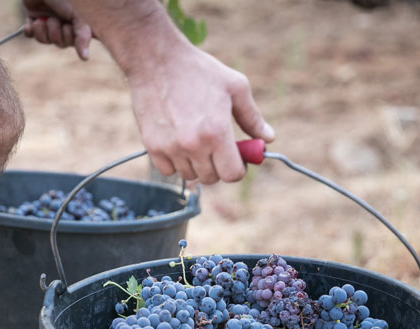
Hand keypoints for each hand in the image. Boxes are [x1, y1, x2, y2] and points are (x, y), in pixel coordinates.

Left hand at [22, 0, 92, 60]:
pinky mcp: (33, 20)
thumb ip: (82, 35)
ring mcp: (48, 23)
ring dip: (42, 31)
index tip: (68, 26)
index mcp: (75, 23)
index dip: (69, 38)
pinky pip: (31, 35)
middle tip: (53, 19)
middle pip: (60, 44)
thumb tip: (85, 58)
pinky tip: (32, 22)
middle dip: (55, 33)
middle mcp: (63, 24)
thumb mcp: (76, 16)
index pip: (74, 43)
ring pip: (45, 41)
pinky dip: (30, 30)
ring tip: (42, 19)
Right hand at [128, 46, 274, 183]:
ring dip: (196, 164)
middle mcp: (193, 145)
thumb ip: (252, 118)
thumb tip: (268, 138)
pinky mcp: (151, 145)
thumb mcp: (235, 87)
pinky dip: (174, 162)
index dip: (238, 169)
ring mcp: (170, 147)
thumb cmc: (199, 70)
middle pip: (211, 178)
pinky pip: (167, 170)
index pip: (232, 174)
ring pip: (189, 176)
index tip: (236, 158)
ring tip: (196, 140)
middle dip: (218, 166)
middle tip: (216, 147)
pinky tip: (178, 143)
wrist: (155, 58)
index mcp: (217, 132)